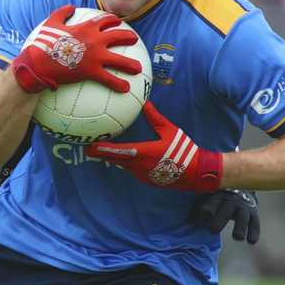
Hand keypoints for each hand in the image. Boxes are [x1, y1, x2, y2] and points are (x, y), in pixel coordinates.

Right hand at [11, 4, 140, 93]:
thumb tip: (70, 7)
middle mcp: (96, 40)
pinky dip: (118, 85)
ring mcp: (96, 56)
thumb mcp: (51, 22)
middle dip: (129, 37)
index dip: (113, 20)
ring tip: (138, 68)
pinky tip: (125, 89)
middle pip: (118, 36)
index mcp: (87, 28)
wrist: (40, 61)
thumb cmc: (44, 43)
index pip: (105, 20)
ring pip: (119, 60)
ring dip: (130, 64)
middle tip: (134, 39)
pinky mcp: (92, 71)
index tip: (118, 21)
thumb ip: (62, 13)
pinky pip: (109, 79)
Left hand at [85, 101, 221, 191]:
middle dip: (101, 154)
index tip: (92, 147)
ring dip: (112, 159)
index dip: (104, 149)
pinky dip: (124, 163)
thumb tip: (146, 105)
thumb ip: (156, 119)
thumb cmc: (183, 150)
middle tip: (88, 149)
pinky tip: (120, 158)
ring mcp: (142, 175)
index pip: (119, 152)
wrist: (196, 172)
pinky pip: (131, 170)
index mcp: (144, 154)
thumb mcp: (170, 131)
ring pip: (123, 166)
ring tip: (100, 152)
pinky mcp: (147, 180)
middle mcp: (140, 166)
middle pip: (116, 160)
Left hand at [187, 189, 259, 243]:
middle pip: (226, 211)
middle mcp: (231, 201)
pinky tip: (251, 241)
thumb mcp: (207, 200)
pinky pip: (255, 223)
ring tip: (237, 238)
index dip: (209, 208)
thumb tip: (189, 221)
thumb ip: (198, 210)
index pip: (212, 202)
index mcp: (217, 197)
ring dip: (240, 227)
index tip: (205, 214)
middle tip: (212, 230)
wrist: (241, 187)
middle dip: (220, 220)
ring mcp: (243, 207)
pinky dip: (254, 232)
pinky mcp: (254, 214)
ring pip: (242, 217)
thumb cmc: (219, 198)